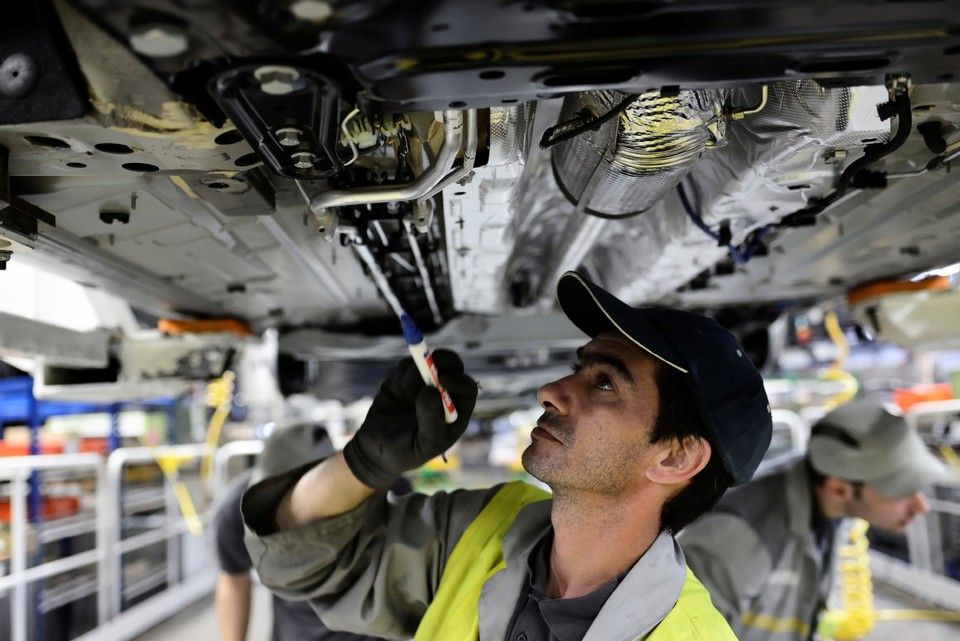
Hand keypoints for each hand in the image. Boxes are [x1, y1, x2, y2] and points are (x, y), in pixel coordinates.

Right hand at [343, 350, 476, 488]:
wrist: (378, 449)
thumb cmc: (408, 452)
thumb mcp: (424, 444)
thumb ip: (431, 420)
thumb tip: (433, 391)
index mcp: (456, 411)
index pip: (467, 388)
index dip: (459, 380)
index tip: (443, 380)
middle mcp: (444, 394)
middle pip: (454, 366)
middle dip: (444, 360)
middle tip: (429, 361)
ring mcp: (425, 383)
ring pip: (428, 362)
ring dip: (416, 372)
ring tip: (405, 393)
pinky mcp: (405, 378)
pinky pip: (407, 365)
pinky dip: (401, 374)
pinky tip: (397, 391)